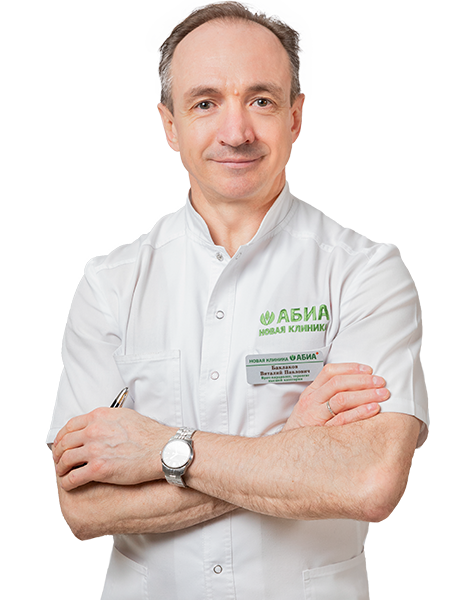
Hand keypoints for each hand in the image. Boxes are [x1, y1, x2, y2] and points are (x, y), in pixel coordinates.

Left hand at [52, 408, 175, 490]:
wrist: (163, 450)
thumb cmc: (151, 436)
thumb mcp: (127, 416)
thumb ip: (108, 419)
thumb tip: (101, 423)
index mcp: (100, 417)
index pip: (69, 426)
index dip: (62, 437)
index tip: (62, 444)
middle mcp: (94, 431)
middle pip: (64, 442)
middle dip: (58, 453)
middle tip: (59, 460)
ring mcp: (95, 450)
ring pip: (65, 460)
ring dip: (61, 468)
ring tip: (64, 473)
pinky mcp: (99, 469)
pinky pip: (73, 478)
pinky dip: (68, 483)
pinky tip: (70, 485)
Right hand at [283, 363, 389, 429]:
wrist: (288, 449)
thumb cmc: (304, 426)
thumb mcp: (311, 406)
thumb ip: (328, 395)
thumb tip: (357, 385)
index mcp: (311, 392)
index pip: (329, 372)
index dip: (350, 368)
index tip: (368, 369)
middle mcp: (312, 401)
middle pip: (338, 383)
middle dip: (362, 380)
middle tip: (380, 381)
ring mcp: (316, 416)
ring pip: (342, 399)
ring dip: (365, 394)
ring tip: (382, 394)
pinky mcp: (322, 431)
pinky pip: (343, 420)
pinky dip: (360, 413)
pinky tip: (373, 409)